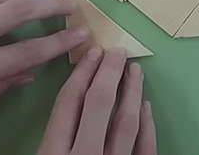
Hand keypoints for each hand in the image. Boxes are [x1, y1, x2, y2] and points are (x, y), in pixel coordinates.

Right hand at [37, 47, 156, 154]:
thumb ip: (51, 138)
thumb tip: (69, 100)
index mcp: (53, 153)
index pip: (69, 102)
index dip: (82, 73)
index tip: (93, 53)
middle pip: (98, 104)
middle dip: (109, 73)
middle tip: (117, 53)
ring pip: (126, 123)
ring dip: (132, 92)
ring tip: (135, 71)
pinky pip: (145, 147)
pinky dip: (147, 125)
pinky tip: (145, 107)